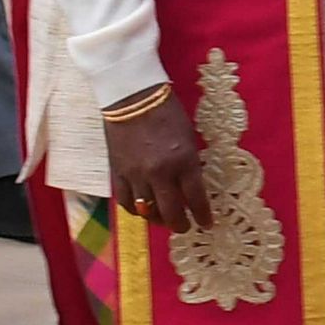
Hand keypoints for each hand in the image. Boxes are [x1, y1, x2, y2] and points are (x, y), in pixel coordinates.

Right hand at [104, 89, 210, 233]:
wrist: (132, 98)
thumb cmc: (167, 112)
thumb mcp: (188, 137)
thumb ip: (189, 163)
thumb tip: (191, 185)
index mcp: (183, 161)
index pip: (196, 198)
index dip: (203, 215)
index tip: (207, 224)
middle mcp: (159, 173)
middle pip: (170, 212)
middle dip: (180, 224)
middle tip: (186, 227)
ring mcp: (136, 175)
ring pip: (146, 211)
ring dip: (157, 219)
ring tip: (164, 220)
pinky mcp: (117, 173)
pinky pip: (125, 201)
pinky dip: (134, 210)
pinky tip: (142, 210)